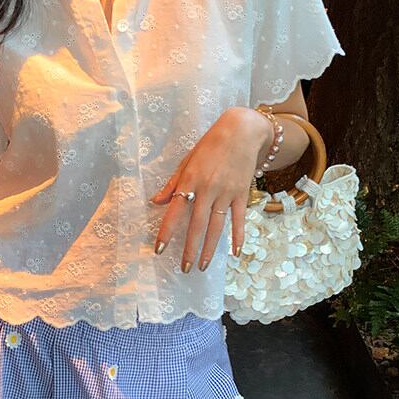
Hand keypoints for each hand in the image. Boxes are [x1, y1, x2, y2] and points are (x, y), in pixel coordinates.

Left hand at [150, 107, 270, 271]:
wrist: (241, 131)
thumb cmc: (210, 145)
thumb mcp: (186, 160)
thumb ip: (172, 183)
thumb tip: (156, 201)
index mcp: (190, 180)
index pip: (175, 211)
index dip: (167, 232)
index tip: (160, 250)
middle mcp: (207, 188)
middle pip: (196, 225)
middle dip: (190, 249)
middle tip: (185, 268)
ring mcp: (226, 192)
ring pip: (216, 226)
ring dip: (209, 248)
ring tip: (202, 266)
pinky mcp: (242, 193)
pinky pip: (239, 219)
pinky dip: (238, 236)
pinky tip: (234, 253)